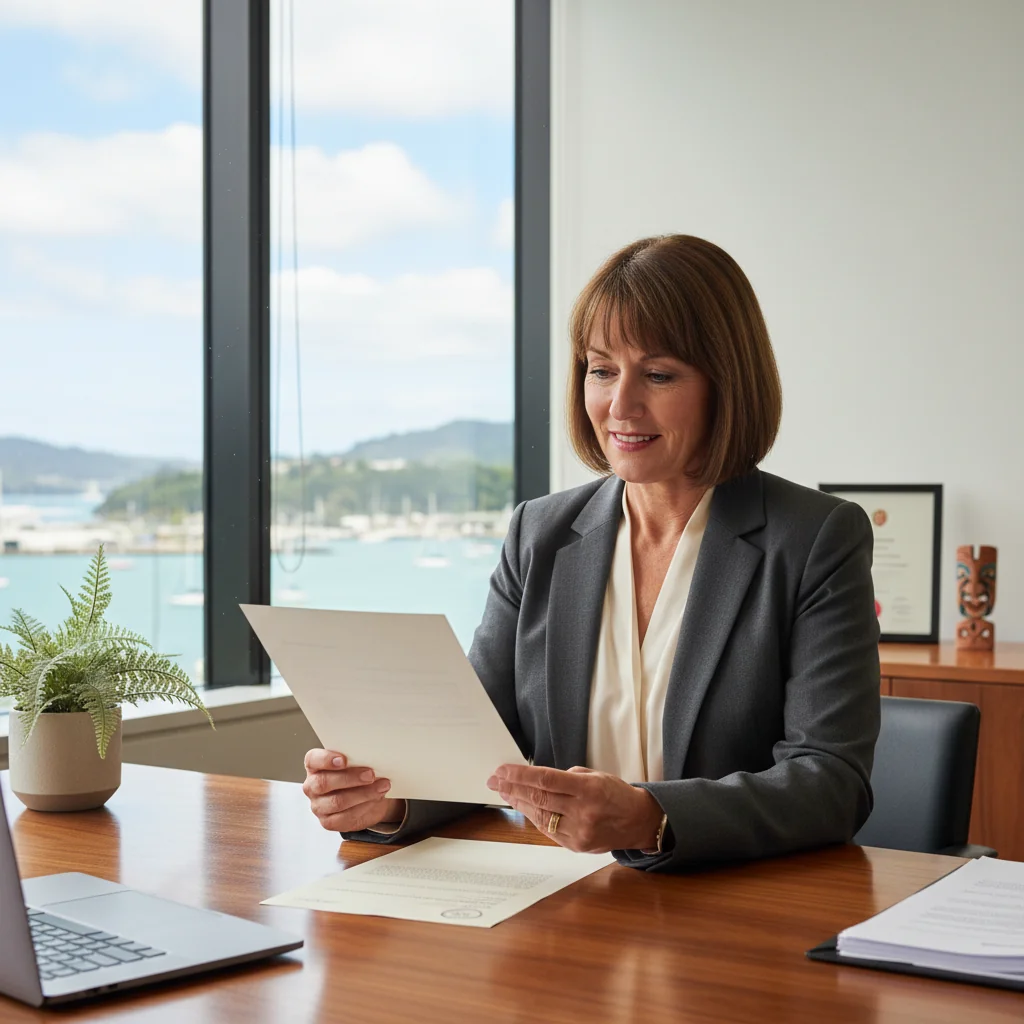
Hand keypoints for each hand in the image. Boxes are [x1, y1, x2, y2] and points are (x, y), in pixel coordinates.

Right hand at [303, 748, 405, 832]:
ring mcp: (318, 806)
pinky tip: (376, 799)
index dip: (326, 760)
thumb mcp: (357, 762)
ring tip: (382, 786)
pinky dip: (364, 807)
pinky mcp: (329, 822)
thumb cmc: (358, 774)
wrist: (366, 798)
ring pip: (337, 802)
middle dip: (350, 778)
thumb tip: (372, 756)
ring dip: (363, 794)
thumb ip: (357, 758)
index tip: (344, 760)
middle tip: (370, 774)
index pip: (313, 760)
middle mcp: (312, 786)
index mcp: (314, 766)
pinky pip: (346, 817)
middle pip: (324, 783)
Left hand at [487, 764, 663, 853]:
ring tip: (504, 793)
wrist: (639, 822)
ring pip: (540, 817)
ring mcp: (579, 832)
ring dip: (519, 804)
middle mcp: (583, 811)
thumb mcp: (596, 775)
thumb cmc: (616, 794)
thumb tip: (536, 779)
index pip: (546, 780)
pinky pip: (548, 830)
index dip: (520, 775)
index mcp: (588, 789)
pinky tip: (524, 807)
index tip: (502, 771)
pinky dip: (534, 818)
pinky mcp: (576, 846)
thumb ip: (567, 777)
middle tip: (495, 781)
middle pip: (538, 799)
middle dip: (512, 788)